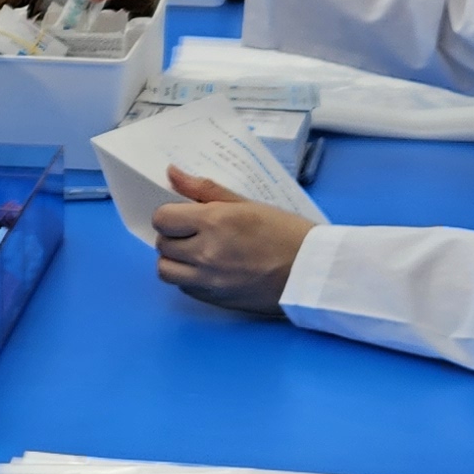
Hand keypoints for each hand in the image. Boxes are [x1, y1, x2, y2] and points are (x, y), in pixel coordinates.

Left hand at [151, 173, 310, 312]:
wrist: (311, 272)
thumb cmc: (286, 233)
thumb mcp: (247, 203)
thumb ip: (204, 189)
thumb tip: (171, 173)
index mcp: (213, 222)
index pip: (162, 219)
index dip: (170, 215)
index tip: (183, 215)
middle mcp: (205, 253)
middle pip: (162, 245)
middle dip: (173, 236)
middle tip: (194, 232)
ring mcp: (208, 280)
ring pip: (166, 271)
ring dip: (175, 260)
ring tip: (197, 253)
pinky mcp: (215, 299)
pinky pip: (185, 287)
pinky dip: (189, 278)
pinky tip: (210, 269)